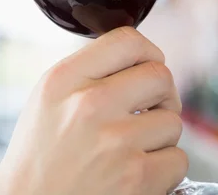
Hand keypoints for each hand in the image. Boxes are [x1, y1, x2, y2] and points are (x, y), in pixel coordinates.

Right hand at [0, 27, 186, 194]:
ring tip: (129, 147)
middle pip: (160, 76)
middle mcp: (89, 104)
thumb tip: (135, 60)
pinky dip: (163, 168)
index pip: (127, 41)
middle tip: (147, 109)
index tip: (145, 66)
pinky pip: (178, 159)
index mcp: (63, 80)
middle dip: (160, 94)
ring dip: (159, 135)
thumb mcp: (46, 99)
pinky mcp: (137, 177)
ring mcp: (116, 141)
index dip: (146, 52)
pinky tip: (134, 170)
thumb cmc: (38, 155)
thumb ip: (85, 73)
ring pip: (173, 121)